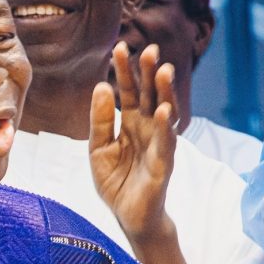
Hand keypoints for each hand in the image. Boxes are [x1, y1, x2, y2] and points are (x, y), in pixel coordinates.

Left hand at [89, 42, 186, 263]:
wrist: (129, 216)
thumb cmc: (116, 181)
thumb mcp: (99, 148)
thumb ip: (101, 120)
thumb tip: (101, 86)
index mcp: (131, 123)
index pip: (128, 92)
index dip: (125, 71)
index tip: (119, 47)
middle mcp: (147, 129)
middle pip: (149, 96)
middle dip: (149, 73)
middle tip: (150, 49)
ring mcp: (158, 145)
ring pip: (164, 113)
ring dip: (164, 92)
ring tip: (163, 71)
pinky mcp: (163, 166)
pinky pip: (165, 143)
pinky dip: (165, 127)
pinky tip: (163, 111)